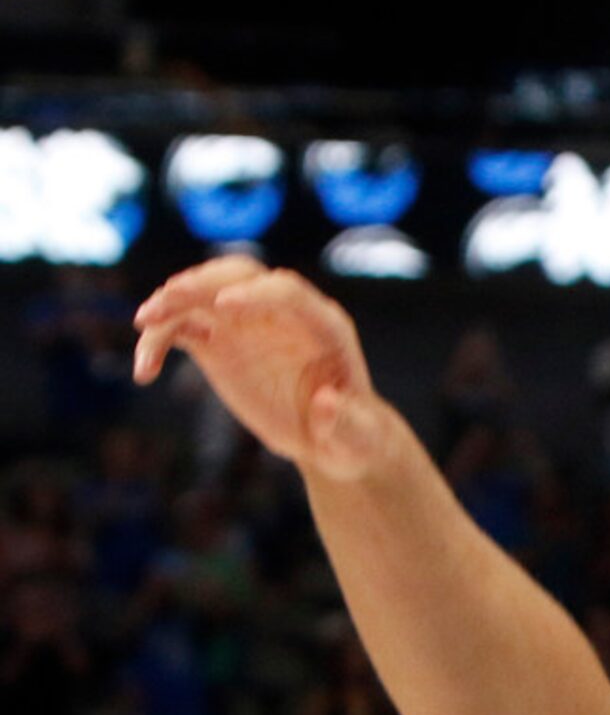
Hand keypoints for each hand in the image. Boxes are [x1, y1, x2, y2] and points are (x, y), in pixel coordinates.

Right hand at [132, 258, 390, 481]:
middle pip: (237, 276)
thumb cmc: (352, 435)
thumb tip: (327, 404)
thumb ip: (347, 423)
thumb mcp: (358, 438)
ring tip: (144, 327)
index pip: (287, 291)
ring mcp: (245, 322)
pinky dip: (158, 342)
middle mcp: (279, 312)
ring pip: (201, 296)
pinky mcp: (218, 342)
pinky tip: (145, 372)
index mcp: (323, 325)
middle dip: (204, 283)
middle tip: (170, 300)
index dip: (256, 294)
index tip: (223, 307)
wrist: (330, 438)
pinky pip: (180, 328)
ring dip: (169, 304)